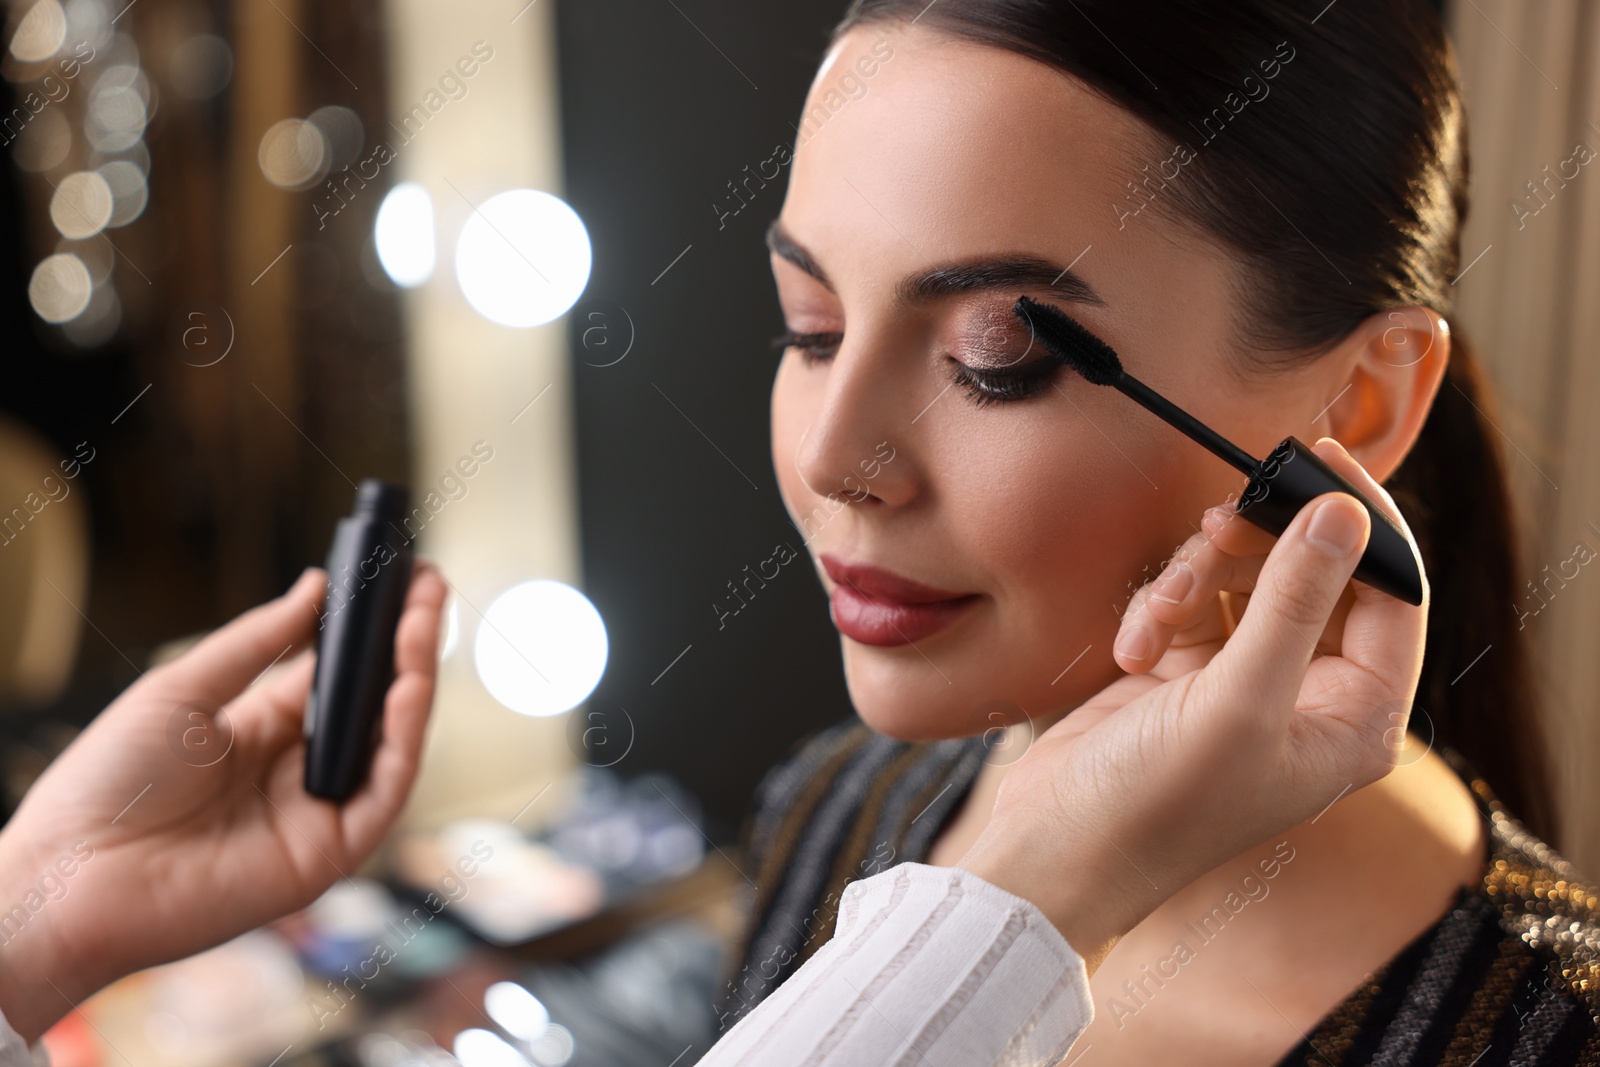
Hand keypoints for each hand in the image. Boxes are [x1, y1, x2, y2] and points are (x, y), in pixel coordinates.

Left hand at [0, 560, 447, 1042]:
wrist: (72, 875)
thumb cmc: (109, 783)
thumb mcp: (183, 689)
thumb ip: (258, 642)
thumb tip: (315, 587)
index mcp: (262, 732)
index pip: (335, 675)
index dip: (367, 630)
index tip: (397, 579)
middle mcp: (299, 771)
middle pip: (373, 704)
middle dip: (405, 643)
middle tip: (429, 586)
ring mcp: (319, 811)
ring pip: (390, 742)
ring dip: (414, 679)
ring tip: (421, 622)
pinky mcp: (331, 852)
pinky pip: (386, 790)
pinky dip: (406, 738)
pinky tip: (406, 689)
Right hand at [958, 439, 1425, 970]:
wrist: (1058, 846)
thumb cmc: (1158, 802)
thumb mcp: (1237, 699)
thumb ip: (1295, 600)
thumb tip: (1346, 512)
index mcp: (1355, 719)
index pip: (1393, 593)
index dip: (1364, 522)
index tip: (1319, 459)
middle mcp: (1312, 699)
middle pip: (1313, 575)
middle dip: (1258, 550)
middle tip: (1216, 526)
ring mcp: (1248, 683)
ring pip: (1246, 579)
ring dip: (1194, 581)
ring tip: (1156, 616)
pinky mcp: (1189, 674)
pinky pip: (1191, 601)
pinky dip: (1159, 612)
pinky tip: (1132, 650)